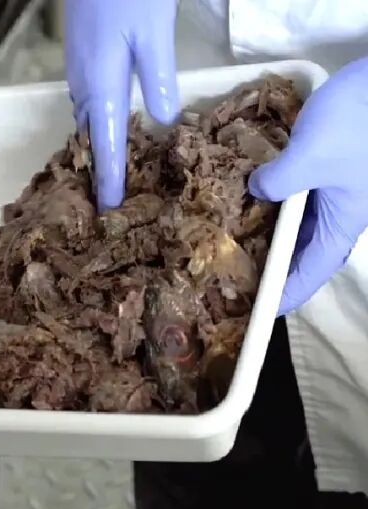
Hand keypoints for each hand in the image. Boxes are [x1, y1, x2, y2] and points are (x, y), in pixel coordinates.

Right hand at [65, 0, 179, 209]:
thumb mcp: (154, 33)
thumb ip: (158, 77)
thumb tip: (163, 121)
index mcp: (102, 85)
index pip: (106, 144)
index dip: (109, 178)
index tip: (110, 209)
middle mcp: (83, 83)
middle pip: (91, 135)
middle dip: (101, 166)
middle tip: (115, 196)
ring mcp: (77, 67)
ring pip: (87, 116)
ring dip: (99, 142)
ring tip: (116, 166)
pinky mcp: (80, 54)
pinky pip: (86, 99)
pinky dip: (98, 118)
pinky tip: (112, 119)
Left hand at [249, 56, 367, 315]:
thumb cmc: (358, 122)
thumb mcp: (310, 156)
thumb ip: (276, 181)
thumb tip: (255, 190)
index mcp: (341, 225)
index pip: (310, 274)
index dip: (283, 296)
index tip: (254, 314)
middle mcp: (339, 215)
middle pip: (300, 254)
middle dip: (267, 268)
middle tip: (226, 279)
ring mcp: (333, 192)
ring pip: (296, 226)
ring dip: (265, 235)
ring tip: (226, 245)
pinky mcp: (326, 168)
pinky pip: (295, 197)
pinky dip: (271, 204)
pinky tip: (243, 199)